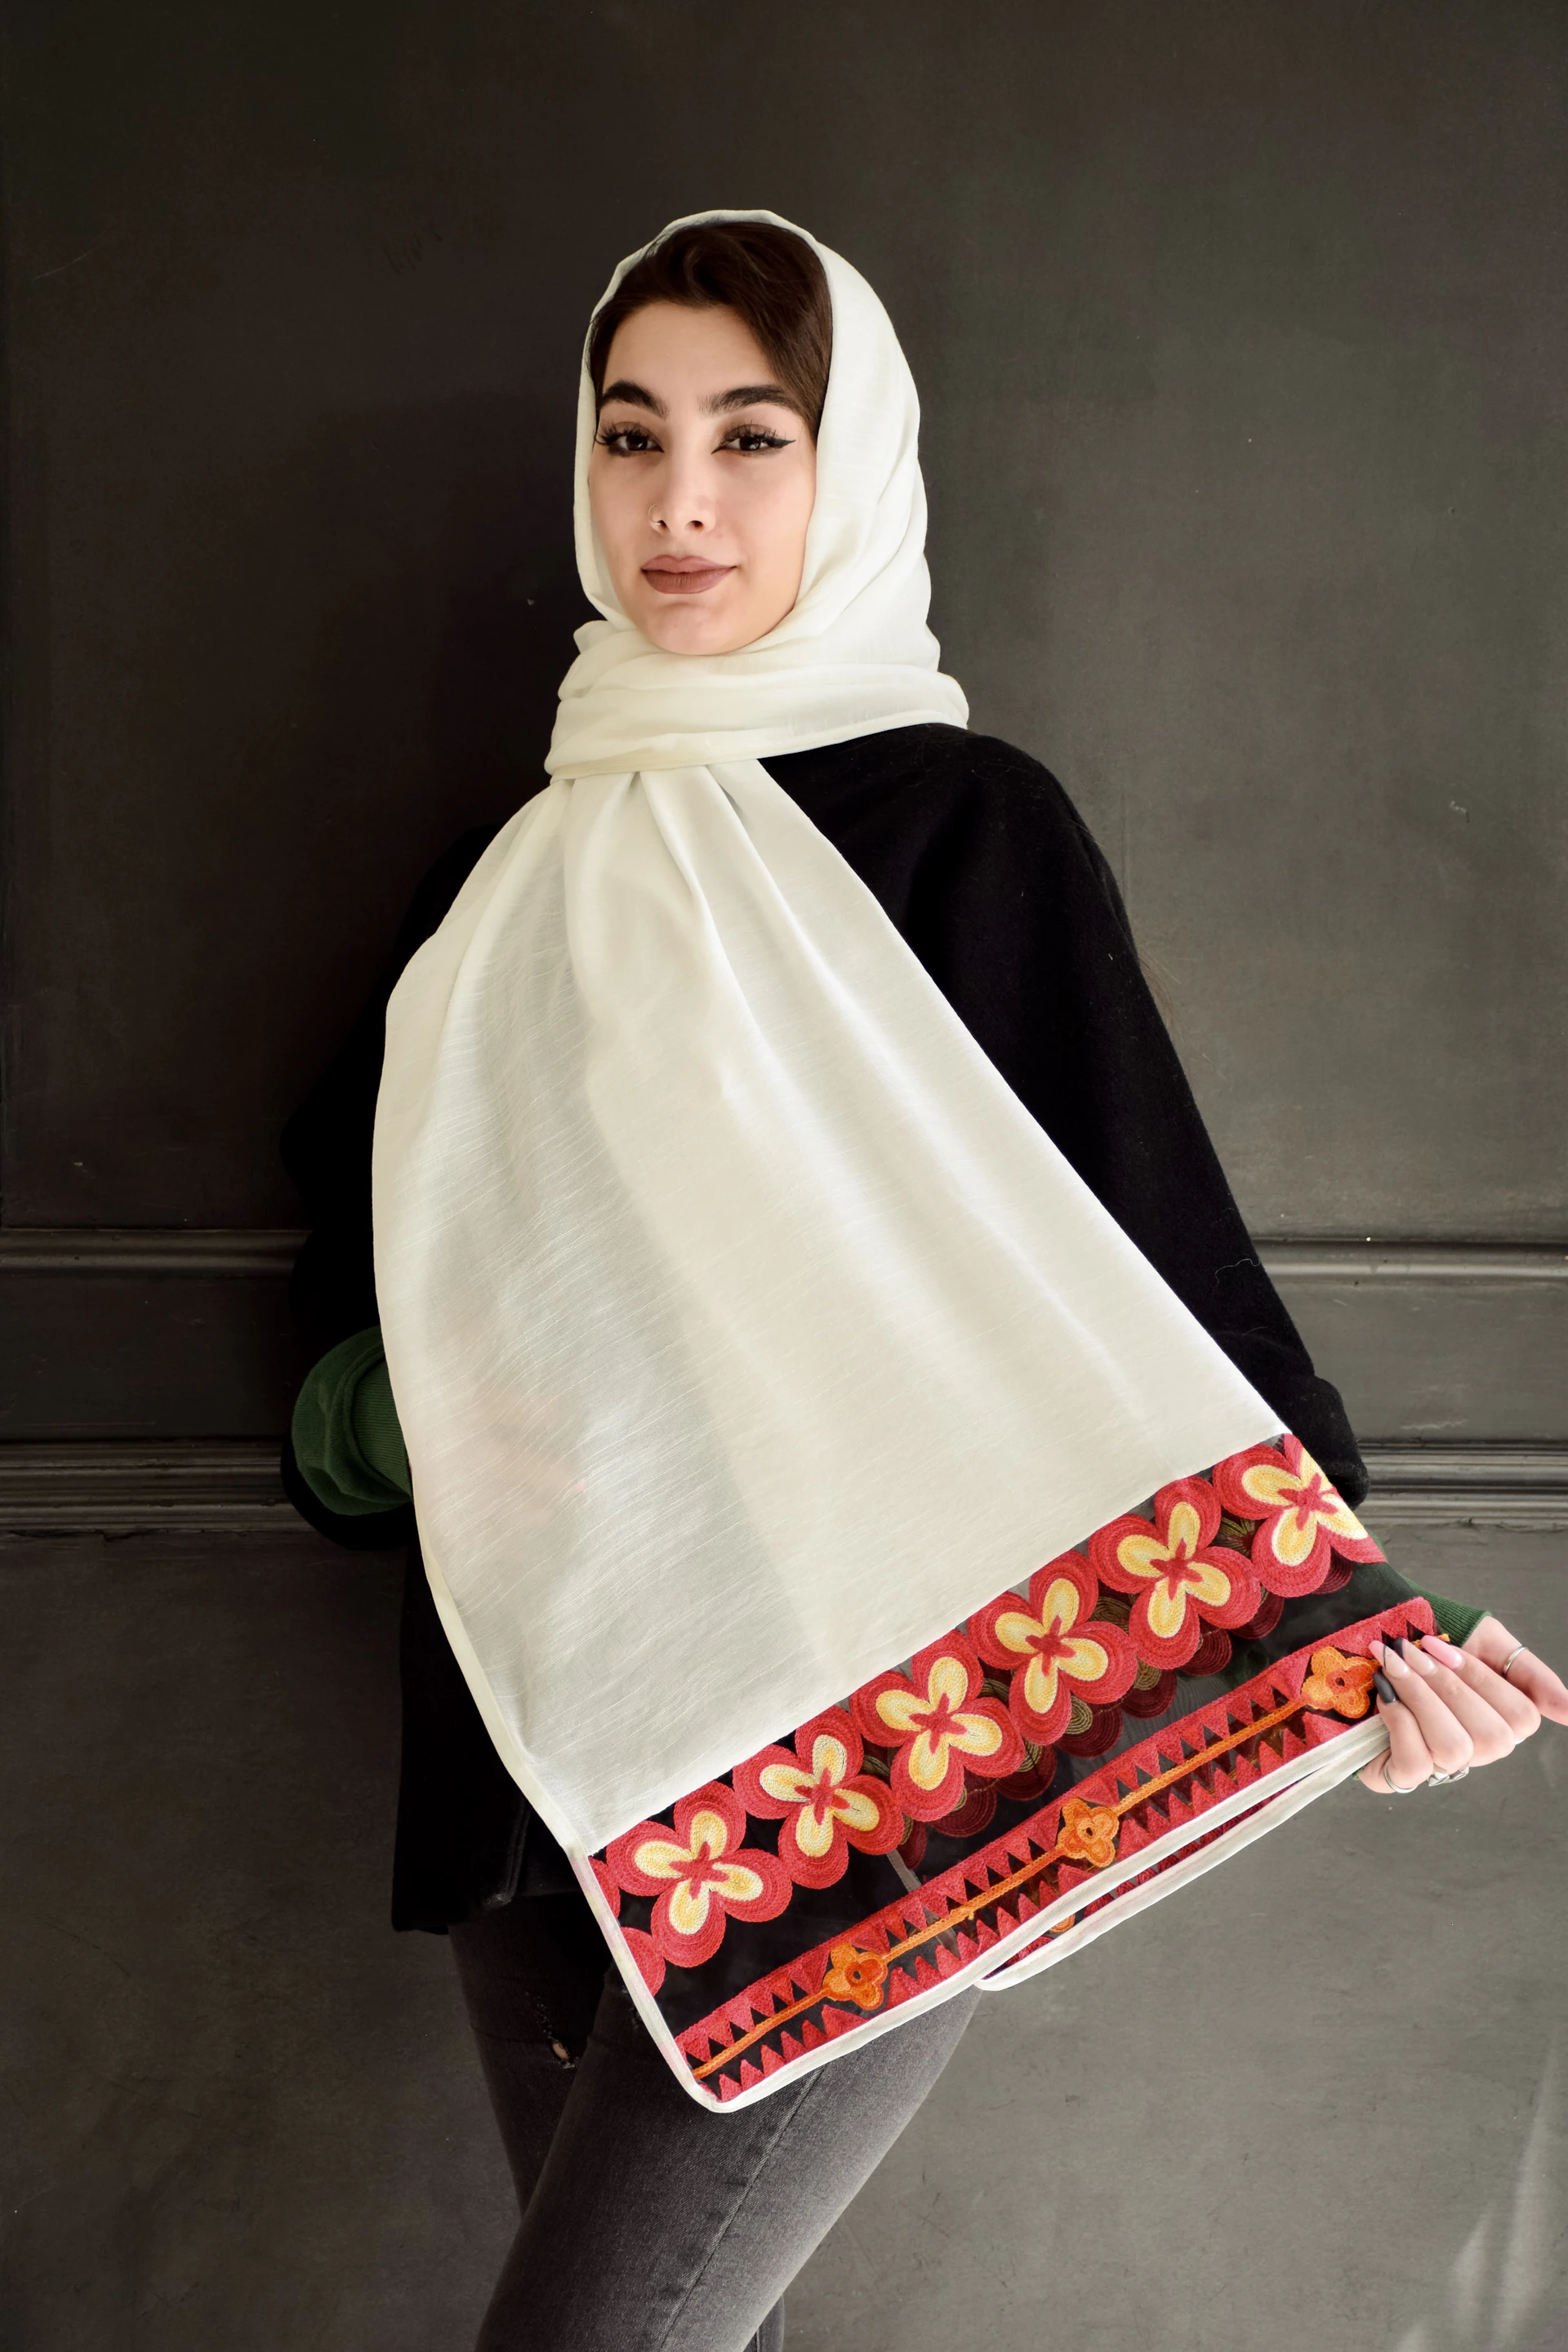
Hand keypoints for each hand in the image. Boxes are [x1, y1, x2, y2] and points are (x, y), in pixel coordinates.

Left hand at [1357, 1616, 1567, 1795]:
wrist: (1359, 1636)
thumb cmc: (1424, 1639)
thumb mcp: (1481, 1639)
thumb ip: (1527, 1671)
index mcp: (1499, 1718)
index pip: (1522, 1717)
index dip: (1480, 1679)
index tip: (1439, 1645)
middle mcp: (1475, 1749)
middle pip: (1491, 1737)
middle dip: (1445, 1685)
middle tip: (1409, 1650)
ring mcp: (1438, 1766)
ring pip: (1453, 1749)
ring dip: (1419, 1698)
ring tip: (1392, 1664)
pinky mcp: (1398, 1776)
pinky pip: (1415, 1765)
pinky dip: (1398, 1722)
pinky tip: (1383, 1695)